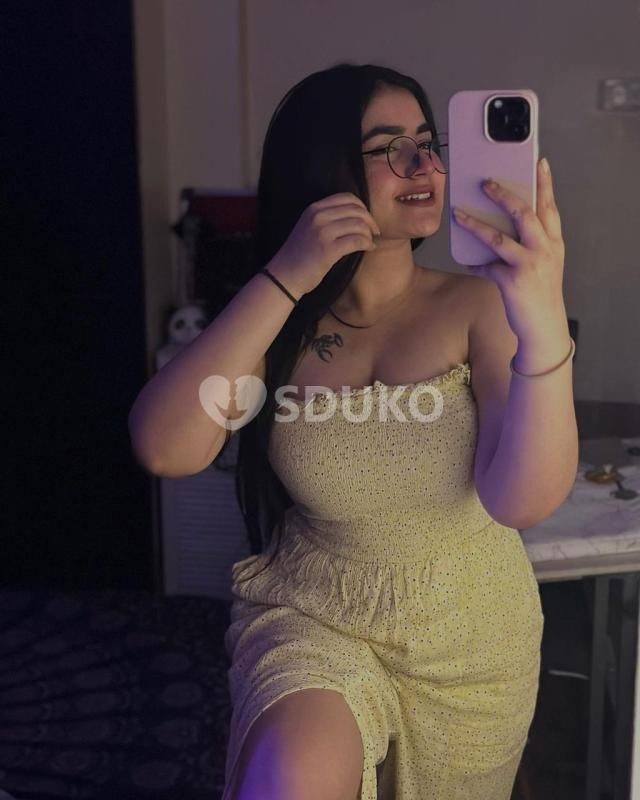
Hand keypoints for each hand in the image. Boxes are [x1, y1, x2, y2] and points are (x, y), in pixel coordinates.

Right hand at [270, 192, 380, 296]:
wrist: (284, 276)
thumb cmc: (299, 255)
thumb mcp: (309, 228)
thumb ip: (328, 218)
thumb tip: (357, 218)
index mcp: (314, 208)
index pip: (347, 198)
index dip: (363, 207)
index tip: (367, 220)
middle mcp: (318, 216)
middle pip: (356, 210)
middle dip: (370, 220)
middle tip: (375, 232)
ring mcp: (323, 232)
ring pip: (358, 224)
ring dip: (369, 234)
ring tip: (370, 242)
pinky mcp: (328, 249)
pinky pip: (357, 240)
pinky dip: (367, 244)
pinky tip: (369, 248)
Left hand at [452, 158, 565, 342]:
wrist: (544, 327)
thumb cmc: (540, 292)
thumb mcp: (545, 263)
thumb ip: (532, 243)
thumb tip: (503, 225)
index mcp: (554, 243)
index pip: (550, 207)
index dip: (544, 184)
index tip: (538, 162)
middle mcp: (545, 250)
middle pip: (524, 213)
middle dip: (503, 195)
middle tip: (485, 182)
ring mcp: (530, 265)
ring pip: (498, 238)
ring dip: (475, 224)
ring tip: (458, 213)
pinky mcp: (512, 282)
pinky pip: (487, 267)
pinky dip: (476, 264)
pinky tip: (468, 262)